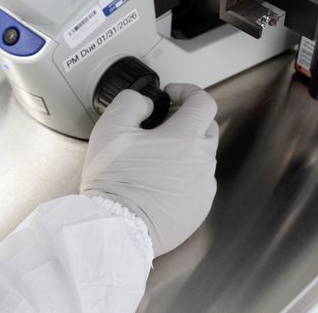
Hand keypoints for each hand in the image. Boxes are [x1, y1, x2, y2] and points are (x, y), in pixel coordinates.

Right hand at [80, 84, 218, 256]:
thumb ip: (131, 102)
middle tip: (161, 125)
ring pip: (201, 158)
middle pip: (206, 128)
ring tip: (154, 158)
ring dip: (184, 150)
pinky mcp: (199, 209)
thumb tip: (146, 104)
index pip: (203, 102)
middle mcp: (202, 162)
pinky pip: (197, 184)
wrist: (117, 227)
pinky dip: (183, 177)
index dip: (187, 91)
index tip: (171, 95)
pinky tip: (159, 183)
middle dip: (187, 120)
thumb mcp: (111, 127)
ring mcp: (204, 188)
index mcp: (185, 138)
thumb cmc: (113, 180)